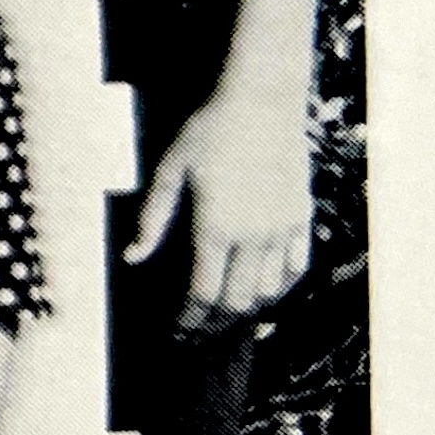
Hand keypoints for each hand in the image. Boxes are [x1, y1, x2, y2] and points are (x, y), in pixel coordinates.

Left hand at [128, 53, 316, 327]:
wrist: (262, 103)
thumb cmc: (209, 131)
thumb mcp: (170, 170)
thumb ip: (153, 218)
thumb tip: (131, 258)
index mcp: (215, 227)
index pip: (203, 293)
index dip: (190, 319)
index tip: (178, 331)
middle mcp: (253, 236)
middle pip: (237, 301)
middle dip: (215, 322)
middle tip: (198, 331)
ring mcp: (283, 229)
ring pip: (270, 290)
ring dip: (247, 308)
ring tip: (225, 314)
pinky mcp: (303, 218)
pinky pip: (297, 267)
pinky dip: (280, 286)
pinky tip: (264, 290)